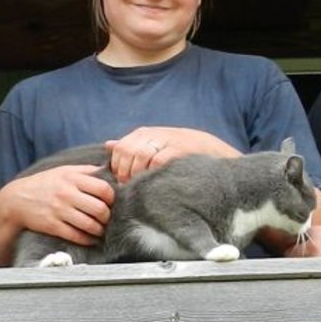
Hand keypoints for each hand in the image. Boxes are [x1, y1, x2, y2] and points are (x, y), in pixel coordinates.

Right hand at [0, 163, 114, 246]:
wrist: (16, 199)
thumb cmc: (44, 183)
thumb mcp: (63, 170)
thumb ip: (85, 171)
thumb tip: (108, 171)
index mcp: (72, 177)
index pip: (103, 188)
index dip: (111, 197)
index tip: (110, 201)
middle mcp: (67, 193)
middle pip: (99, 208)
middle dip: (107, 216)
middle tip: (106, 218)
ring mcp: (59, 210)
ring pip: (90, 225)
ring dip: (99, 230)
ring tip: (99, 229)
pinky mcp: (52, 225)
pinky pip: (76, 236)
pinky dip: (87, 239)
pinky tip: (89, 238)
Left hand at [104, 126, 238, 181]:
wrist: (211, 151)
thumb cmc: (178, 152)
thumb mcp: (153, 144)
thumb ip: (131, 145)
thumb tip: (108, 145)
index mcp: (143, 133)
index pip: (120, 149)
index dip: (118, 167)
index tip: (123, 182)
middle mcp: (152, 134)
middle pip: (127, 152)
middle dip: (126, 173)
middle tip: (131, 188)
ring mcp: (166, 140)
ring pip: (140, 156)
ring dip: (138, 175)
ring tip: (142, 187)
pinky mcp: (179, 149)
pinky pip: (158, 162)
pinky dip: (154, 174)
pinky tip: (156, 183)